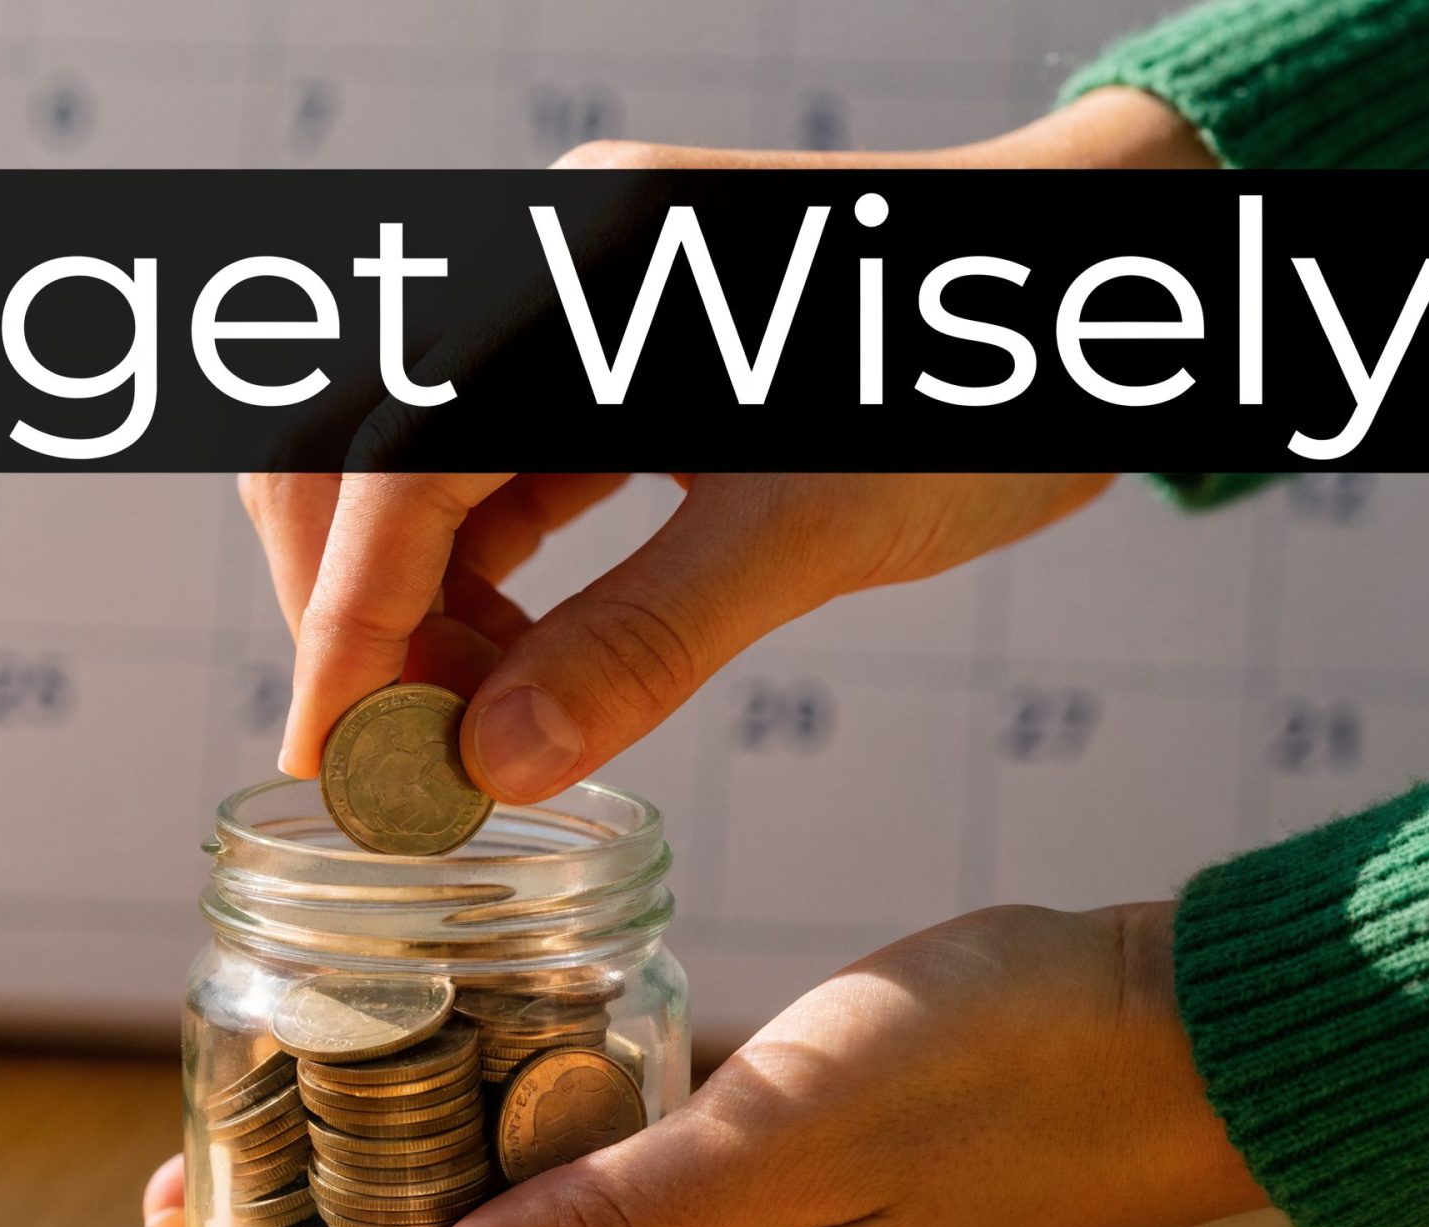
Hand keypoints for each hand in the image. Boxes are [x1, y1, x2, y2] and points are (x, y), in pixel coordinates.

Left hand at [139, 901, 1263, 1226]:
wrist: (1166, 1020)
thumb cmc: (1011, 1069)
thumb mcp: (805, 1133)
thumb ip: (630, 1223)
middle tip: (197, 1212)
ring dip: (408, 1215)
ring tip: (271, 1163)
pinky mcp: (751, 1185)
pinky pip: (600, 1194)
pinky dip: (507, 1164)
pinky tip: (436, 1113)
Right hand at [242, 88, 1208, 799]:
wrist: (1093, 294)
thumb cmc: (984, 385)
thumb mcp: (813, 530)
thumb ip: (643, 641)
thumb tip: (487, 765)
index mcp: (590, 267)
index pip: (396, 452)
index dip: (349, 618)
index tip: (334, 761)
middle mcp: (552, 259)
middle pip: (353, 434)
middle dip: (354, 603)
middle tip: (400, 758)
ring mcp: (572, 298)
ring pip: (411, 460)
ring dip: (415, 598)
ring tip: (472, 731)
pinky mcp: (605, 345)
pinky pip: (492, 464)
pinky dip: (482, 573)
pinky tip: (521, 666)